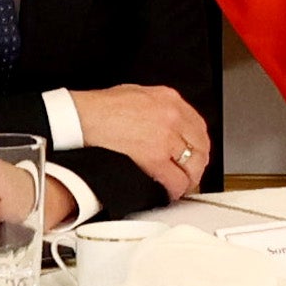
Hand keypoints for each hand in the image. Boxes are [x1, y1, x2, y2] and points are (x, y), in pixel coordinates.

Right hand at [67, 80, 216, 198]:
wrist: (84, 117)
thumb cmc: (103, 107)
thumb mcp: (139, 94)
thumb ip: (158, 106)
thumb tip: (165, 121)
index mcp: (170, 99)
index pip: (198, 125)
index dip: (199, 144)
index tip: (195, 153)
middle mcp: (173, 116)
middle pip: (201, 145)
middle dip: (198, 163)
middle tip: (191, 172)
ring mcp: (166, 137)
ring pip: (193, 164)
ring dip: (189, 177)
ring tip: (182, 184)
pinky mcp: (155, 157)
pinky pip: (175, 179)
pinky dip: (175, 189)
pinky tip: (171, 192)